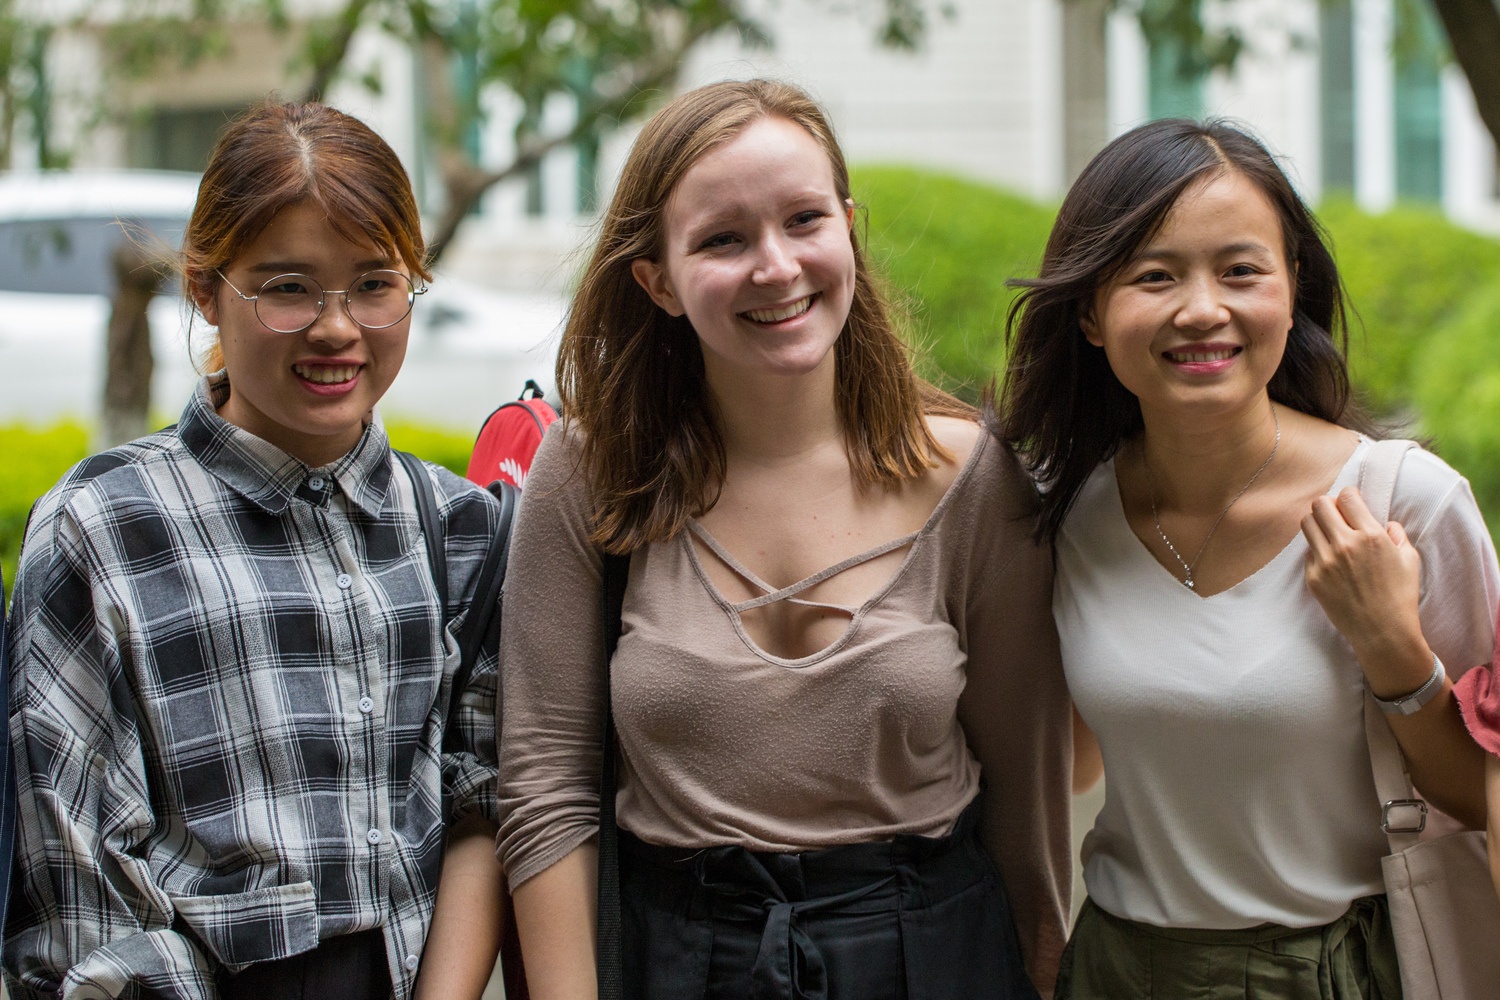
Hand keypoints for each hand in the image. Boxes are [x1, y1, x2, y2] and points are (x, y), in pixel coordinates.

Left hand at [1302, 486, 1431, 694]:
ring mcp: (1325, 561)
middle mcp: (1345, 544)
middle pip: (1319, 505)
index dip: (1349, 497)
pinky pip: (1307, 552)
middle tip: (1337, 516)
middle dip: (1329, 506)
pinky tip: (1331, 561)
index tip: (1351, 503)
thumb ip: (1396, 534)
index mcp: (1371, 536)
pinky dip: (1317, 550)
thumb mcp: (1409, 560)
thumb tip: (1385, 523)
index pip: (1347, 497)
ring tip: (1330, 534)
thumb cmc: (1400, 596)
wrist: (1383, 632)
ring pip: (1307, 524)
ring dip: (1318, 524)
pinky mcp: (1313, 577)